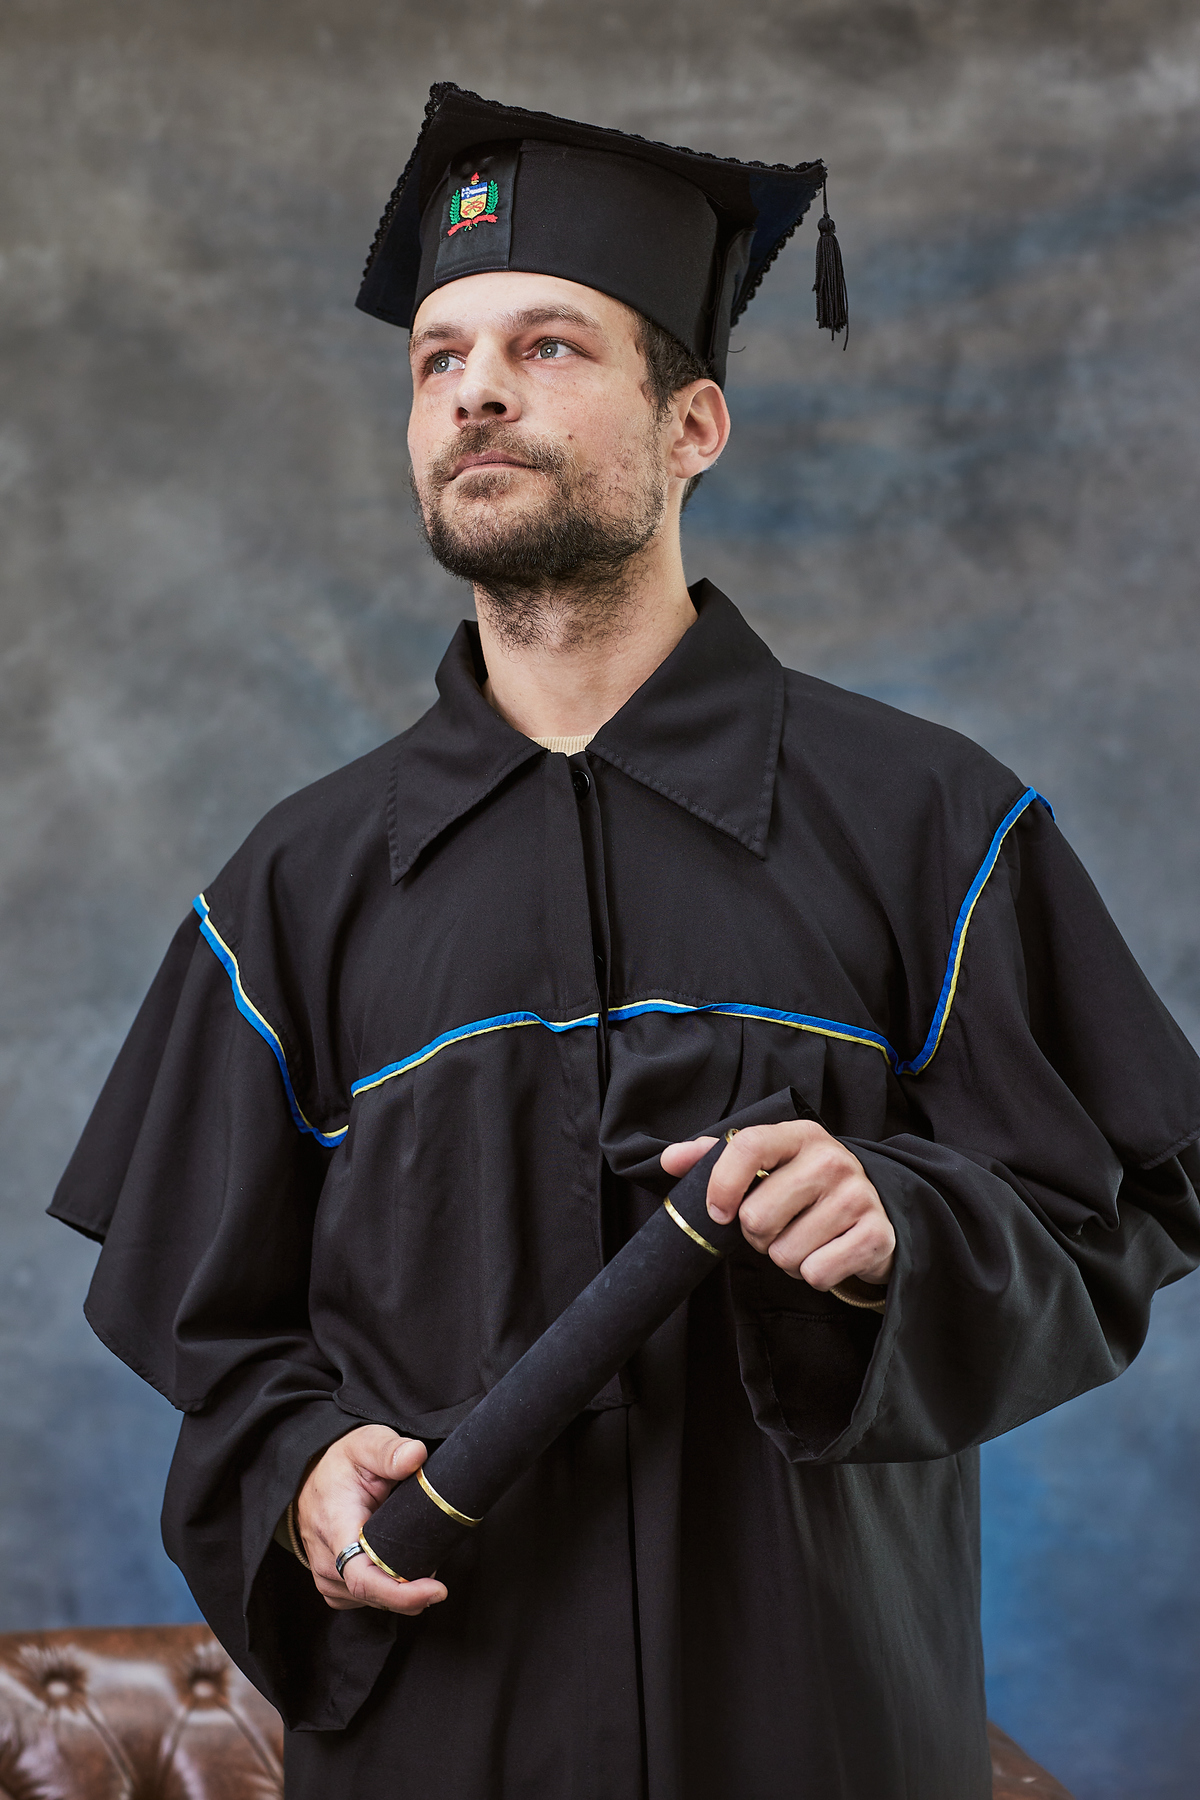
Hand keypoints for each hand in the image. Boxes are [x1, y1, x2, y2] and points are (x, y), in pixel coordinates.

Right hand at [295, 1424, 447, 1614]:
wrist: (310, 1477)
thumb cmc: (339, 1464)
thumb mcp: (365, 1443)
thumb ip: (390, 1450)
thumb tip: (416, 1456)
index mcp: (335, 1528)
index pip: (364, 1579)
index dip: (402, 1593)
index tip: (437, 1590)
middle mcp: (326, 1561)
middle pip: (376, 1595)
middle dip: (413, 1589)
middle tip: (435, 1558)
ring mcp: (326, 1578)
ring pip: (373, 1601)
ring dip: (400, 1588)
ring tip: (415, 1556)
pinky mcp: (332, 1585)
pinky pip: (364, 1600)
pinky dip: (386, 1590)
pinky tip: (396, 1568)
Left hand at [661, 1121, 894, 1288]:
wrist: (876, 1211)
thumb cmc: (805, 1189)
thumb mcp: (768, 1164)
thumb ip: (715, 1159)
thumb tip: (668, 1159)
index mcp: (799, 1135)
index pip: (747, 1146)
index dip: (721, 1184)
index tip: (717, 1213)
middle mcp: (832, 1159)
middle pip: (757, 1217)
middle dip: (757, 1236)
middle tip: (777, 1227)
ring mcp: (859, 1196)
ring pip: (785, 1253)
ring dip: (786, 1258)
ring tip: (805, 1239)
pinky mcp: (877, 1234)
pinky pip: (816, 1273)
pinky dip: (813, 1274)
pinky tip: (827, 1253)